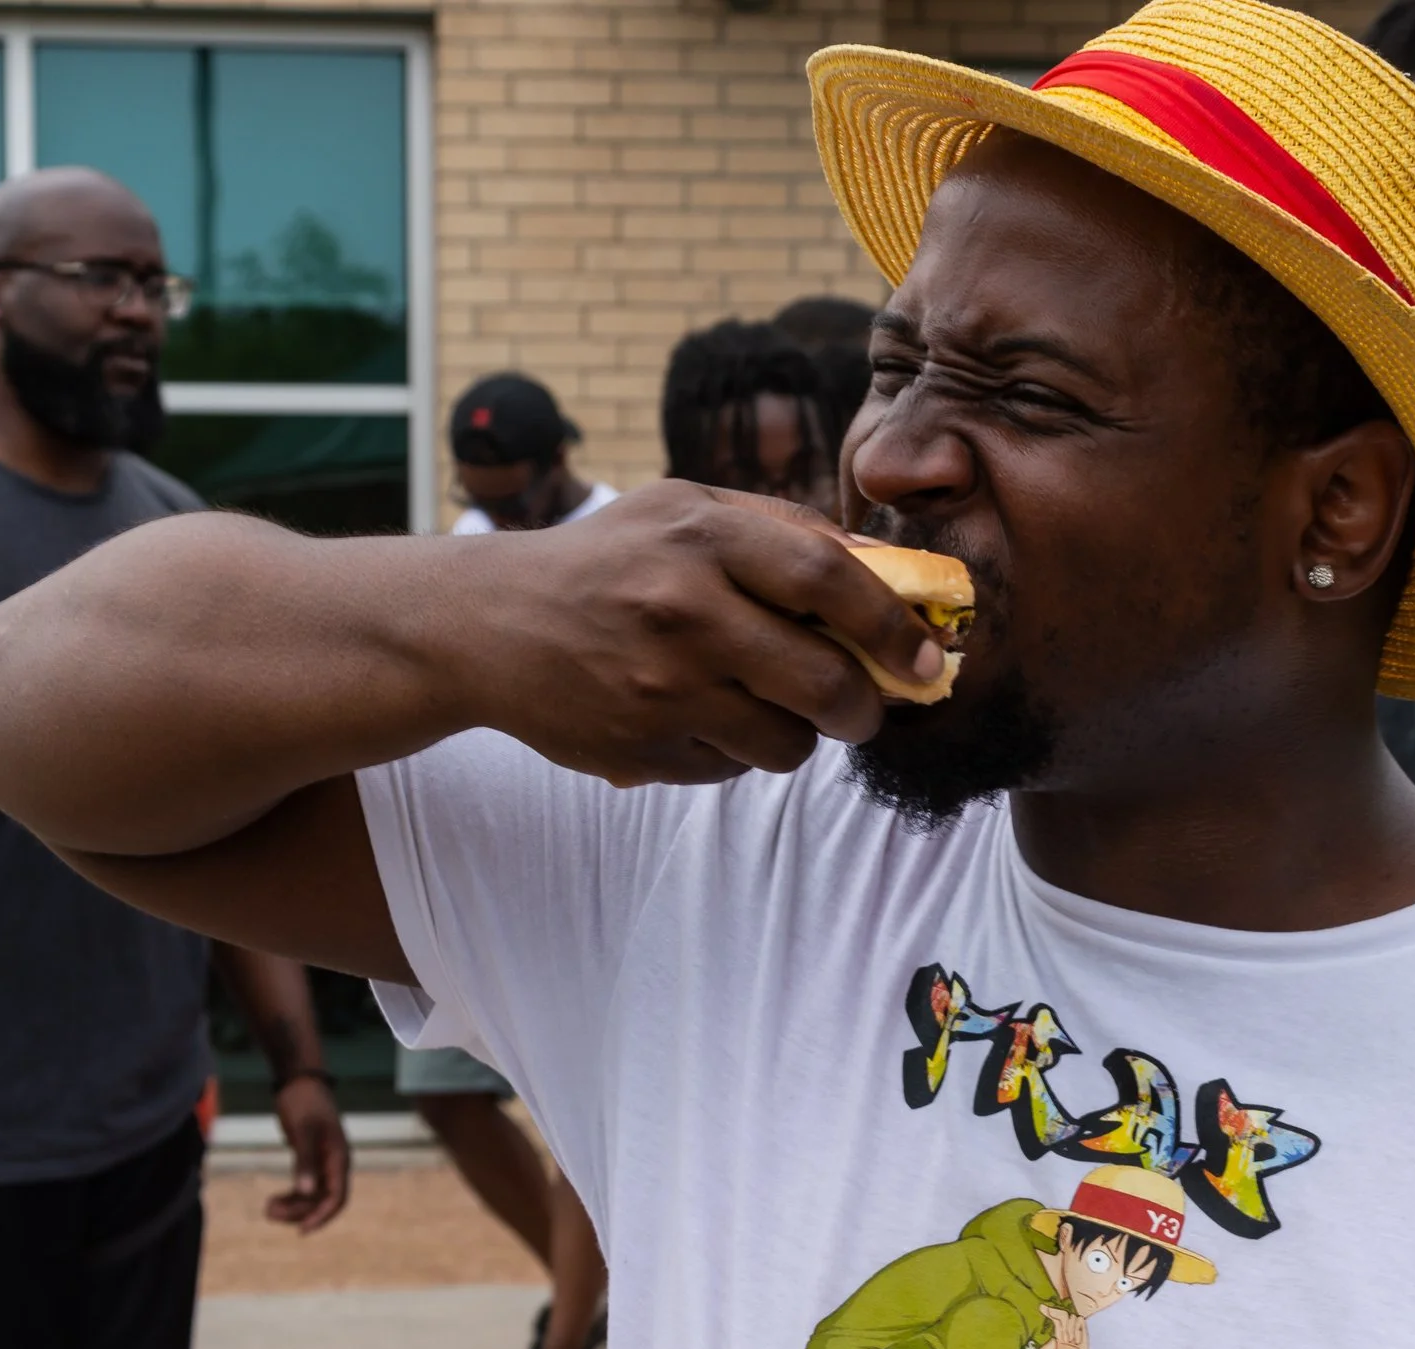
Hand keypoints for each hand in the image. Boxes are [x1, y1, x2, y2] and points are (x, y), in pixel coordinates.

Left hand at [268, 1076, 349, 1232]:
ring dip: (293, 1206)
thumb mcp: (303, 1131)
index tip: (301, 1231)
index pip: (337, 1196)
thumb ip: (305, 1161)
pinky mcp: (310, 1160)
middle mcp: (334, 1164)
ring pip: (312, 1196)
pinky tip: (274, 1200)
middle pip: (323, 1200)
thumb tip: (306, 1192)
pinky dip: (291, 1196)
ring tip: (268, 1208)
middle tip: (270, 1213)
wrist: (300, 1082)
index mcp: (338, 1158)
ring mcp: (323, 1163)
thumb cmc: (303, 1103)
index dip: (322, 1216)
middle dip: (299, 1212)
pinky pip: (305, 1187)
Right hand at [464, 483, 943, 788]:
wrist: (487, 624)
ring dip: (797, 734)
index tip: (926, 657)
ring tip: (763, 702)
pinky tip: (697, 716)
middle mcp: (683, 611)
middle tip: (865, 707)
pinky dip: (733, 752)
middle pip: (826, 684)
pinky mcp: (639, 749)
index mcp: (703, 537)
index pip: (832, 582)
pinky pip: (730, 770)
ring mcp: (660, 688)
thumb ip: (786, 531)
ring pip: (785, 743)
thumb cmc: (609, 560)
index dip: (893, 625)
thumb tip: (890, 570)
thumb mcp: (686, 511)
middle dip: (865, 708)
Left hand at [1037, 1303, 1090, 1348]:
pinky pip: (1083, 1331)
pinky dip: (1080, 1327)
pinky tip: (1077, 1329)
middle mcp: (1066, 1336)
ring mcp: (1076, 1339)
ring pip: (1073, 1322)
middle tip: (1063, 1331)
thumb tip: (1054, 1338)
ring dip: (1070, 1327)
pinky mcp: (1084, 1344)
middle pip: (1064, 1317)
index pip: (1054, 1321)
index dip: (1049, 1313)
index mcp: (1057, 1338)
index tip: (1042, 1307)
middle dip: (1061, 1318)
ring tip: (1070, 1340)